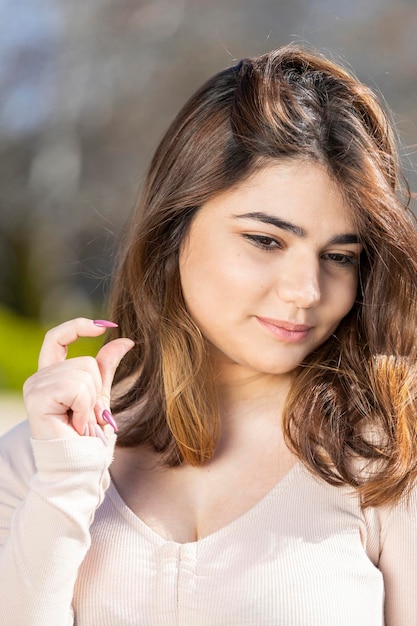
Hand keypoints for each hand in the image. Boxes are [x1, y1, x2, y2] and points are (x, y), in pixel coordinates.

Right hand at [23, 318, 133, 440]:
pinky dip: (84, 408)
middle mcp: (38, 379)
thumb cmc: (87, 437)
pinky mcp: (37, 398)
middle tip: (85, 416)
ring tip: (79, 422)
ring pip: (83, 373)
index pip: (57, 337)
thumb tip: (126, 340)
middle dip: (95, 391)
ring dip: (90, 403)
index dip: (78, 326)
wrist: (79, 466)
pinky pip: (76, 388)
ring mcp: (35, 387)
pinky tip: (74, 424)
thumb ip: (106, 367)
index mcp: (51, 375)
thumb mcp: (100, 396)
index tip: (104, 327)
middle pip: (84, 361)